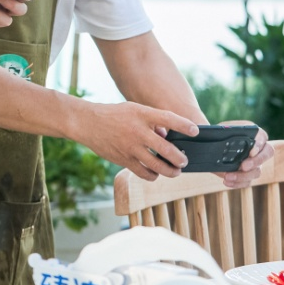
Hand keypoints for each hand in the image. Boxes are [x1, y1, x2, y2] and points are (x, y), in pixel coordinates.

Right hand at [76, 102, 200, 181]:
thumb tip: (167, 136)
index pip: (169, 119)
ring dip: (170, 171)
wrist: (88, 123)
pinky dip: (153, 175)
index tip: (195, 132)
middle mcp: (138, 131)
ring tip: (175, 171)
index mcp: (142, 114)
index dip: (185, 126)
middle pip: (167, 149)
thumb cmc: (114, 115)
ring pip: (158, 166)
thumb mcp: (134, 109)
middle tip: (184, 161)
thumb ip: (153, 121)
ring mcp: (131, 147)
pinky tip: (155, 173)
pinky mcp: (124, 160)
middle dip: (181, 158)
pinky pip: (144, 173)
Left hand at [214, 121, 271, 188]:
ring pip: (257, 171)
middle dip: (256, 161)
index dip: (259, 143)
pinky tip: (227, 182)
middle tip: (244, 166)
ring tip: (227, 176)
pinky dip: (237, 183)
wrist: (212, 147)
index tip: (251, 151)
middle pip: (267, 154)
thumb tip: (212, 134)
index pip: (262, 136)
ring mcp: (255, 163)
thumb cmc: (217, 135)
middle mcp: (258, 148)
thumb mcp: (218, 132)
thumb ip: (220, 132)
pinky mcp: (248, 175)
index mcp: (253, 133)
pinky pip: (247, 182)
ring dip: (243, 176)